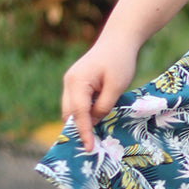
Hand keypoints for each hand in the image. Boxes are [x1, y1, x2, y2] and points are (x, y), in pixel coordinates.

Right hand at [61, 35, 139, 152]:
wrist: (119, 39)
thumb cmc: (120, 60)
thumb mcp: (116, 87)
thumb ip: (104, 106)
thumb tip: (93, 123)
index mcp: (77, 82)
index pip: (78, 114)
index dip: (84, 133)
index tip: (89, 148)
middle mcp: (69, 82)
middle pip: (69, 114)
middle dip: (77, 131)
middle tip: (89, 149)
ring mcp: (70, 82)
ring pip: (71, 110)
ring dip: (80, 123)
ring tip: (91, 140)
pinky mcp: (76, 82)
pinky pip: (76, 103)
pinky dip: (82, 114)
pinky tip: (93, 123)